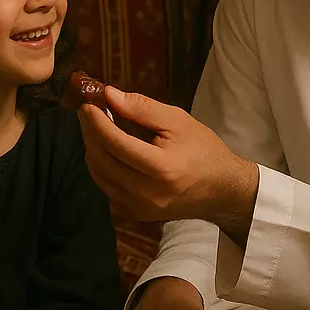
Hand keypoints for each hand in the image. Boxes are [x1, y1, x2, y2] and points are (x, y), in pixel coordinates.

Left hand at [79, 87, 259, 241]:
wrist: (222, 191)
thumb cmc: (203, 150)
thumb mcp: (179, 121)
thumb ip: (143, 108)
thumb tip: (110, 95)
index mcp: (162, 168)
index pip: (116, 144)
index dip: (97, 122)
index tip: (87, 104)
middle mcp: (148, 193)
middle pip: (102, 160)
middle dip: (90, 133)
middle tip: (87, 112)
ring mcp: (140, 208)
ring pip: (100, 176)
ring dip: (92, 150)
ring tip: (95, 128)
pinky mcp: (136, 215)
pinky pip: (107, 189)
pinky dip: (101, 168)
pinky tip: (107, 151)